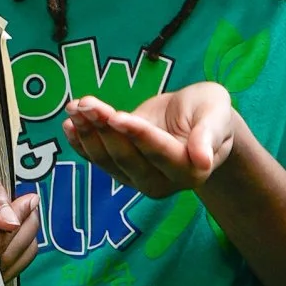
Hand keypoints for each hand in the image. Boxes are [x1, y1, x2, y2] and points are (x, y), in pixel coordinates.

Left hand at [66, 81, 242, 198]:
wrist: (196, 120)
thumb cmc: (209, 112)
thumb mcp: (216, 113)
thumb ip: (209, 134)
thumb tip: (202, 161)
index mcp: (190, 169)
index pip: (158, 152)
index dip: (136, 134)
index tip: (116, 116)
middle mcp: (164, 182)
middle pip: (128, 159)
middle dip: (104, 129)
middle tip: (87, 103)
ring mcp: (140, 180)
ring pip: (108, 160)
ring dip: (88, 133)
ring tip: (76, 107)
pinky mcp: (122, 171)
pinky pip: (98, 160)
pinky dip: (80, 143)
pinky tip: (69, 125)